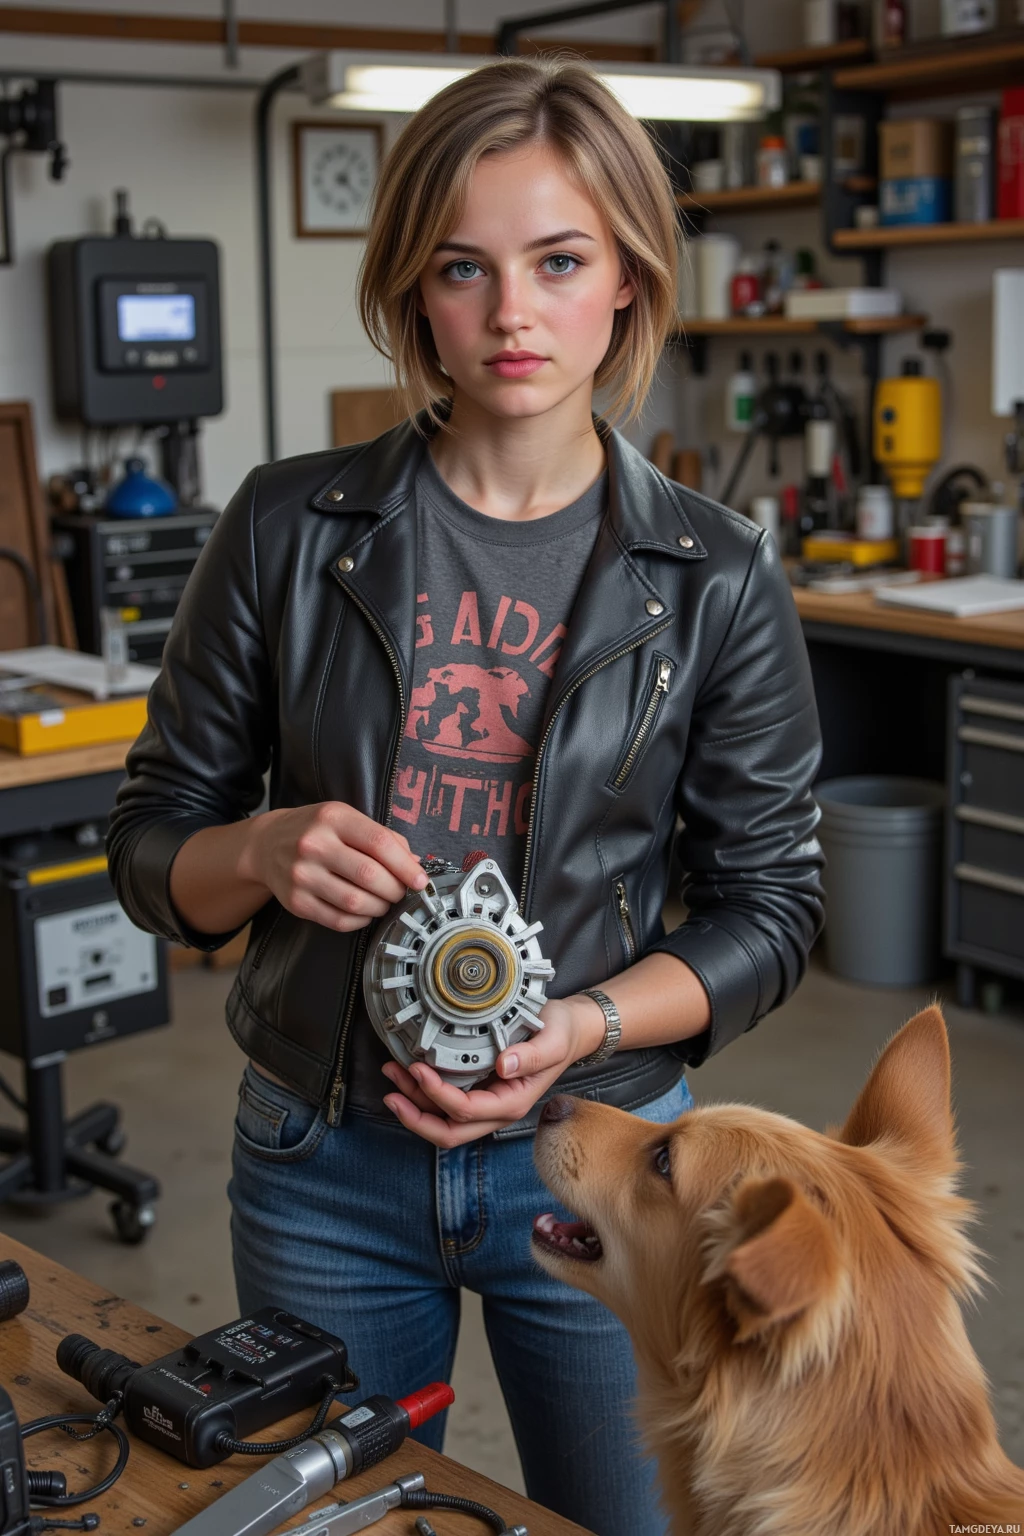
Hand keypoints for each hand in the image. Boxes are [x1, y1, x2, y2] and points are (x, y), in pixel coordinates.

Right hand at [241, 802, 427, 932]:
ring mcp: (302, 875)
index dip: (406, 866)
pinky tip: (364, 911)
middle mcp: (314, 845)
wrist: (266, 844)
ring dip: (380, 907)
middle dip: (395, 889)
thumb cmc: (316, 830)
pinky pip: (338, 921)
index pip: (379, 844)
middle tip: (400, 892)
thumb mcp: (347, 819)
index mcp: (333, 818)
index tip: (420, 880)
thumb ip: (383, 837)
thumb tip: (415, 863)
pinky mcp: (296, 902)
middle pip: (370, 876)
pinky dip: (360, 920)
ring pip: (356, 902)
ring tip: (383, 901)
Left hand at [380, 994, 606, 1147]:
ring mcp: (487, 1104)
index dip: (438, 1095)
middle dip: (416, 1116)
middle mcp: (497, 1110)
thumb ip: (531, 1056)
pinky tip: (408, 1074)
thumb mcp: (553, 1040)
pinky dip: (423, 1093)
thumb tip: (503, 1067)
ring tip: (392, 1075)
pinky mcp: (480, 1091)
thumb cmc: (561, 1033)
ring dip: (414, 1103)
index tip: (419, 1069)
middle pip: (449, 1132)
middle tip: (391, 1093)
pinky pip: (446, 1104)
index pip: (466, 1111)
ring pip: (443, 1121)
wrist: (570, 1029)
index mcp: (513, 1103)